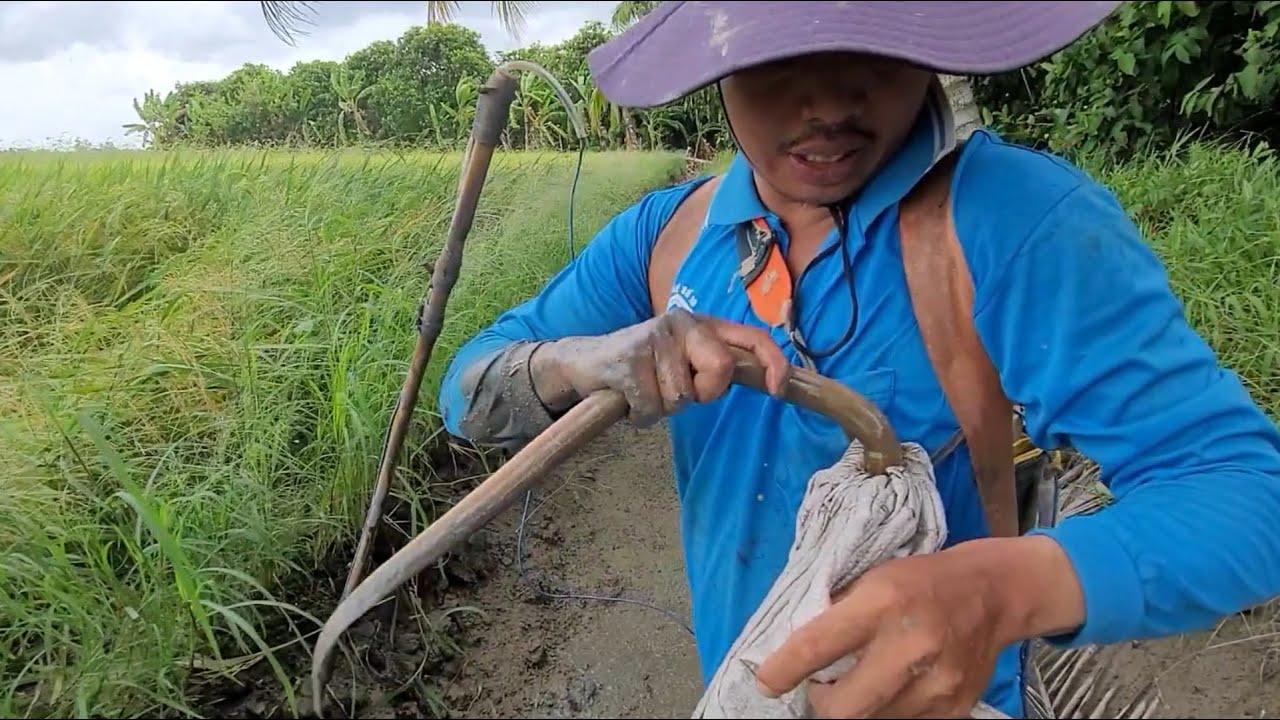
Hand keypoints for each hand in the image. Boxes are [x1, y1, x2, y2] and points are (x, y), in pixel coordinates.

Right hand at [531, 308, 791, 426]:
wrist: (585, 362)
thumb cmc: (644, 369)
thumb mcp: (685, 362)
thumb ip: (717, 367)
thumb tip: (766, 381)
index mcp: (703, 323)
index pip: (752, 337)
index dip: (774, 363)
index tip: (780, 391)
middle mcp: (682, 322)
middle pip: (720, 369)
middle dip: (701, 392)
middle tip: (675, 391)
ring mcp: (653, 338)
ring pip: (680, 398)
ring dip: (661, 407)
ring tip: (643, 391)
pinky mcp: (628, 359)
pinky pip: (651, 407)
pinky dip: (639, 415)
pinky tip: (627, 398)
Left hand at [753, 537, 1084, 718]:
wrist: (994, 592)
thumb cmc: (922, 581)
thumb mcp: (873, 579)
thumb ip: (838, 615)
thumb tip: (794, 653)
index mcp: (882, 603)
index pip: (818, 645)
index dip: (784, 669)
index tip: (767, 682)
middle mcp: (911, 646)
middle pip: (844, 708)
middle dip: (821, 703)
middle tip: (819, 689)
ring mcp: (937, 682)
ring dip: (856, 710)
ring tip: (859, 684)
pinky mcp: (955, 706)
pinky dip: (888, 713)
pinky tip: (892, 688)